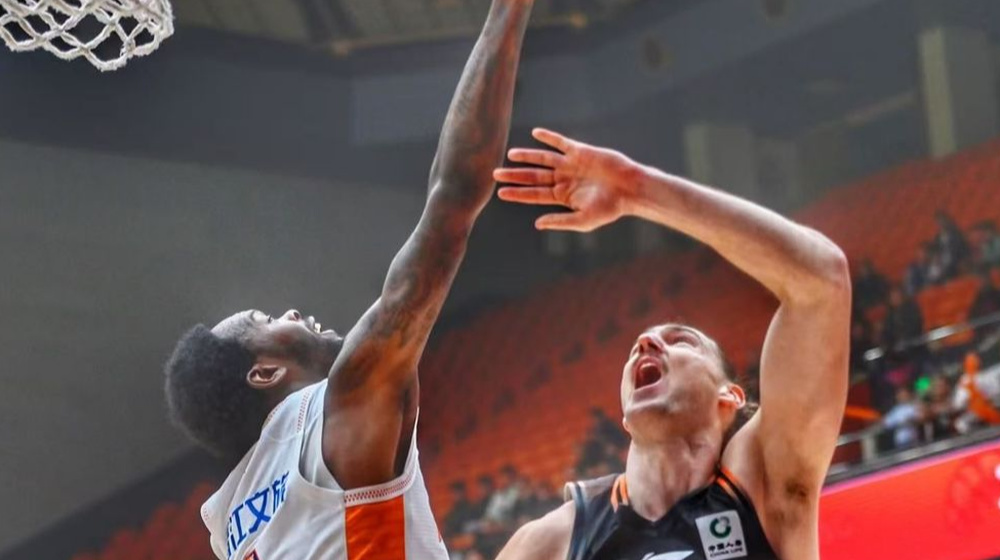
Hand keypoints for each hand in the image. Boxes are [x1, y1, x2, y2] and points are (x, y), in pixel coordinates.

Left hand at [494, 128, 637, 231]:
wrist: (630, 188)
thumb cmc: (610, 208)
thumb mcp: (583, 220)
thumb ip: (560, 221)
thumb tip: (536, 224)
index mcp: (562, 196)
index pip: (534, 194)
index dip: (517, 193)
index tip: (500, 193)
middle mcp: (563, 179)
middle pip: (533, 177)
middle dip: (515, 176)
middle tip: (495, 174)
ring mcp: (571, 165)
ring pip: (543, 159)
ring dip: (527, 156)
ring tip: (510, 155)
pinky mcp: (580, 152)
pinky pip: (561, 143)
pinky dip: (549, 138)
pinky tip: (535, 133)